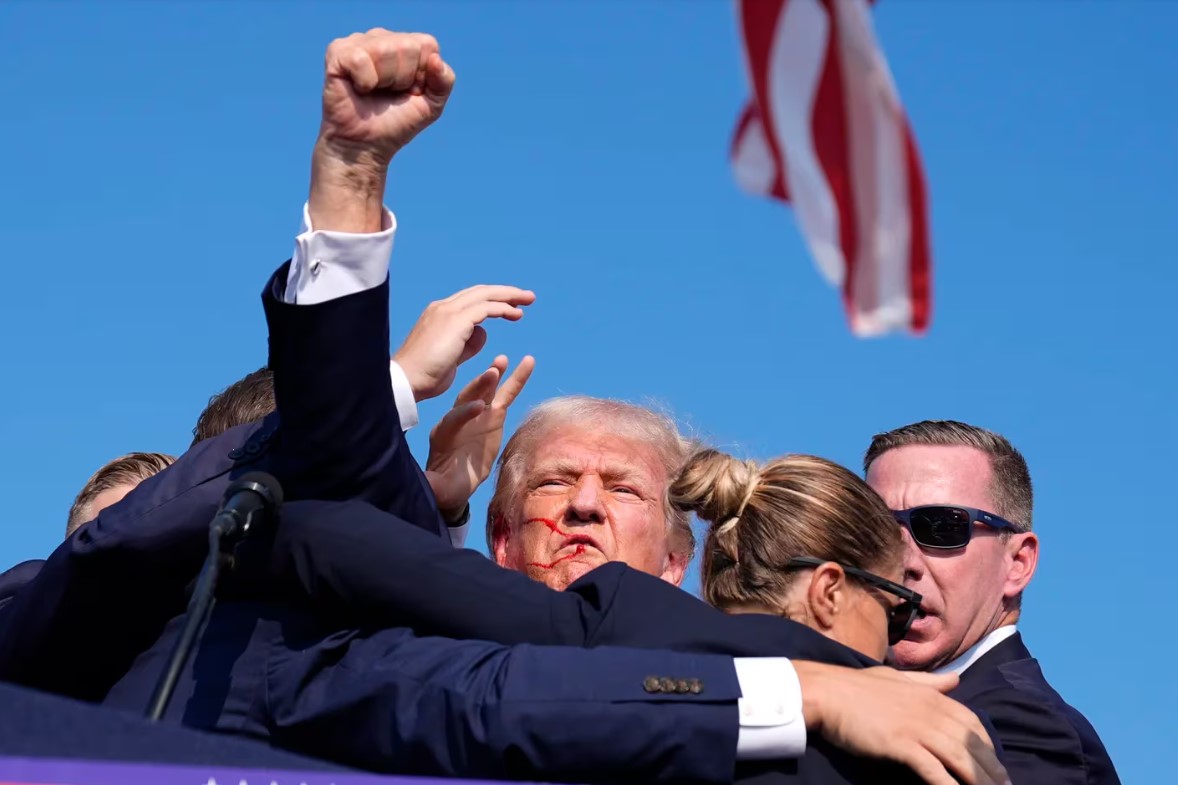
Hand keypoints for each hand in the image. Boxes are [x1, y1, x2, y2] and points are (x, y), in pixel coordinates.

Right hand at [310, 29, 455, 231]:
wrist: (365, 146)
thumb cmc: (396, 123)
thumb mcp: (431, 105)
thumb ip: (445, 81)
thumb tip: (435, 58)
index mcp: (405, 44)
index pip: (427, 44)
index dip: (422, 74)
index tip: (409, 91)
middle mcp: (381, 37)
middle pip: (407, 46)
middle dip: (403, 78)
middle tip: (388, 94)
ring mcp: (357, 42)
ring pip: (385, 49)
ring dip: (383, 81)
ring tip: (372, 92)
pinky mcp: (337, 53)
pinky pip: (360, 59)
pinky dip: (364, 81)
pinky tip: (358, 89)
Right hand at [394, 285, 535, 401]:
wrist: (407, 382)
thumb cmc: (425, 376)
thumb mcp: (451, 356)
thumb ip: (467, 344)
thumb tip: (482, 333)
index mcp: (438, 314)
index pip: (470, 300)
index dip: (492, 300)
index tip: (511, 306)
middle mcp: (442, 307)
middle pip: (480, 292)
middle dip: (504, 292)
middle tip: (526, 297)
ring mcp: (448, 312)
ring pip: (485, 295)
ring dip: (509, 296)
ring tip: (528, 300)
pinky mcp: (456, 321)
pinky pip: (486, 308)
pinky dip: (503, 309)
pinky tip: (516, 315)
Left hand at [425, 355, 534, 520]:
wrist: (455, 483)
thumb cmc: (446, 485)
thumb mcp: (438, 487)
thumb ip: (433, 484)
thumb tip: (427, 485)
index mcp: (443, 434)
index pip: (454, 419)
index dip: (465, 413)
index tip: (479, 409)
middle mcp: (459, 419)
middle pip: (468, 398)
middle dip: (479, 386)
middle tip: (492, 372)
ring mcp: (478, 415)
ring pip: (486, 391)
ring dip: (494, 374)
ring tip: (503, 360)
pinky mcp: (494, 416)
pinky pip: (506, 394)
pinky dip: (516, 379)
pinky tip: (527, 362)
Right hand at [795, 662, 1008, 784]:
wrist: (826, 692)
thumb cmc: (856, 686)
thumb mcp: (898, 678)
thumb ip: (929, 682)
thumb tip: (956, 679)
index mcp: (931, 694)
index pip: (971, 722)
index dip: (987, 745)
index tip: (995, 764)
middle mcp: (930, 709)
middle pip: (972, 743)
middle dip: (992, 768)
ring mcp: (916, 727)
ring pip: (960, 758)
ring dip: (980, 780)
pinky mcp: (901, 744)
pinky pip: (934, 770)